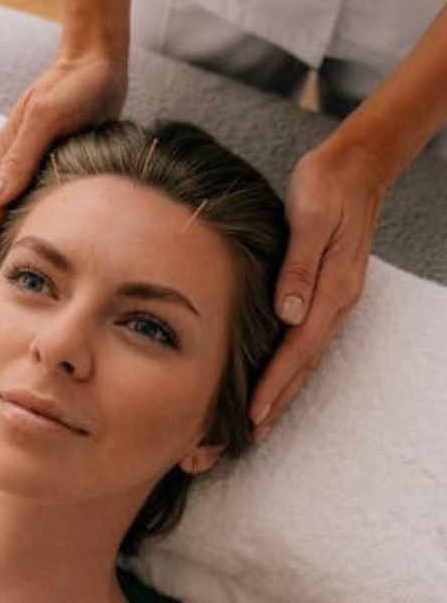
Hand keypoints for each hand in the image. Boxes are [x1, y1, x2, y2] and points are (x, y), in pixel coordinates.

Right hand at [0, 50, 126, 302]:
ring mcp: (24, 165)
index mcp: (1, 156)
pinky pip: (26, 208)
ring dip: (1, 251)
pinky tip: (30, 252)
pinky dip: (22, 233)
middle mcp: (7, 164)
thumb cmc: (76, 86)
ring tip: (4, 288)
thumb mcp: (49, 117)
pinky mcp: (43, 165)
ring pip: (6, 219)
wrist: (96, 60)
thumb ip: (21, 156)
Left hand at [248, 141, 390, 442]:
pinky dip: (288, 367)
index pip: (299, 348)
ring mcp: (333, 300)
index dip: (275, 383)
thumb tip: (289, 313)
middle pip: (304, 365)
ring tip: (257, 424)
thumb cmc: (327, 184)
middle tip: (246, 438)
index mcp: (333, 289)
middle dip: (276, 403)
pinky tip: (273, 378)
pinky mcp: (325, 293)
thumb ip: (299, 266)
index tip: (253, 414)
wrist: (356, 165)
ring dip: (282, 392)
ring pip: (305, 358)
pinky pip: (305, 341)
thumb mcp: (310, 217)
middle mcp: (336, 302)